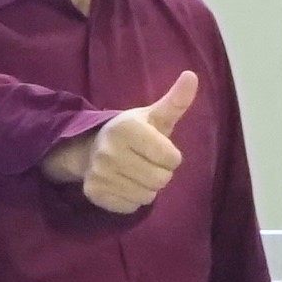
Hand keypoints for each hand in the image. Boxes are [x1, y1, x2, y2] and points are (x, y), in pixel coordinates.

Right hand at [56, 70, 200, 215]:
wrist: (90, 148)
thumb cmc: (132, 133)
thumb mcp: (153, 116)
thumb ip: (175, 102)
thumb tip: (192, 76)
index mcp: (127, 128)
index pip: (172, 159)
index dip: (171, 157)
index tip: (157, 149)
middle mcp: (109, 150)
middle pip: (161, 180)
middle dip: (160, 174)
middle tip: (146, 163)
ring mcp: (99, 173)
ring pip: (147, 196)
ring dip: (146, 188)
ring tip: (134, 173)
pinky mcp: (94, 192)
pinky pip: (131, 206)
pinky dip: (131, 199)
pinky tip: (122, 184)